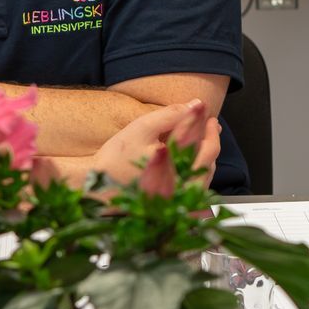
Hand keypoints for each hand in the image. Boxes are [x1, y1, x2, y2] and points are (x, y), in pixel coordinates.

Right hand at [93, 99, 219, 186]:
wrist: (97, 188)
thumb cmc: (115, 159)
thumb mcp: (141, 128)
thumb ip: (170, 115)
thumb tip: (194, 104)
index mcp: (176, 167)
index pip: (203, 141)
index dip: (205, 122)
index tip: (204, 108)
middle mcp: (182, 185)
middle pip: (209, 158)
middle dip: (212, 136)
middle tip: (210, 122)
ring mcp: (179, 197)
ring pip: (205, 173)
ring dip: (207, 153)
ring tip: (205, 137)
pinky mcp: (173, 204)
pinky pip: (196, 186)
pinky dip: (198, 169)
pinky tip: (193, 158)